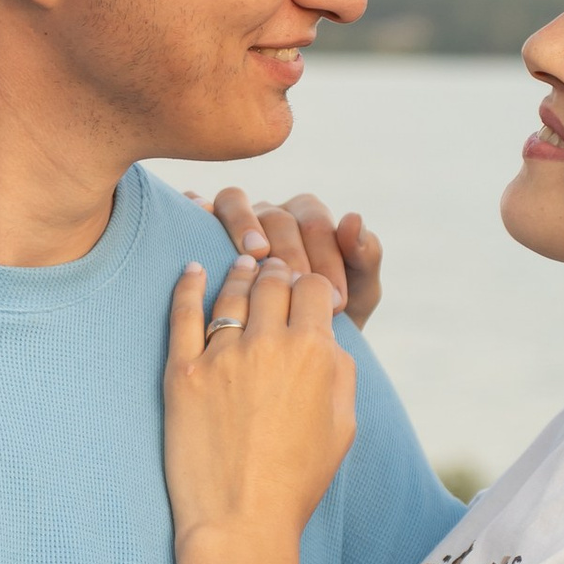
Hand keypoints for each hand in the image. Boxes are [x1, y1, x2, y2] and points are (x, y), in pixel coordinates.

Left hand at [164, 254, 356, 545]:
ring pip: (231, 291)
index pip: (314, 288)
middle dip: (278, 273)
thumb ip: (340, 370)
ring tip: (241, 264)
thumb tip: (327, 334)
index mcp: (315, 352)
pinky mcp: (183, 372)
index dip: (311, 286)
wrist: (241, 521)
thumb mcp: (343, 426)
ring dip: (240, 273)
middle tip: (274, 273)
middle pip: (273, 282)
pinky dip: (187, 284)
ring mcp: (222, 355)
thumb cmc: (297, 481)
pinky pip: (182, 313)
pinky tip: (192, 270)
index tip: (306, 292)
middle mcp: (269, 344)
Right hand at [188, 188, 382, 325]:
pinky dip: (199, 207)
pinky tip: (203, 221)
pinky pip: (199, 208)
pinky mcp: (204, 230)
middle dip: (291, 251)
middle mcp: (272, 215)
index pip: (315, 222)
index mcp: (309, 220)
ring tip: (258, 255)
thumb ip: (365, 256)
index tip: (336, 301)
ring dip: (246, 224)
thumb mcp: (358, 293)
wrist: (294, 362)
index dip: (326, 257)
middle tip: (300, 288)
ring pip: (234, 201)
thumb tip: (353, 217)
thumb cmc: (328, 321)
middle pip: (276, 216)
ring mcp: (236, 221)